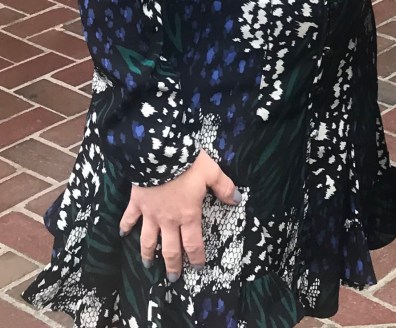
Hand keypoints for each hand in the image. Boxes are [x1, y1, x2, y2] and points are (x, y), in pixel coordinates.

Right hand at [119, 149, 241, 279]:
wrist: (159, 153)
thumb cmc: (188, 163)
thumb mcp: (212, 173)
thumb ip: (224, 188)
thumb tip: (237, 200)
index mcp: (188, 215)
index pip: (193, 243)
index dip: (196, 257)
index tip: (198, 268)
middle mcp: (168, 220)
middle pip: (170, 249)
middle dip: (172, 265)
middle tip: (173, 278)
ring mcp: (150, 214)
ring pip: (148, 240)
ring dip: (148, 254)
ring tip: (148, 265)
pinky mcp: (137, 203)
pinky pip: (129, 218)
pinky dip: (125, 227)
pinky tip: (122, 234)